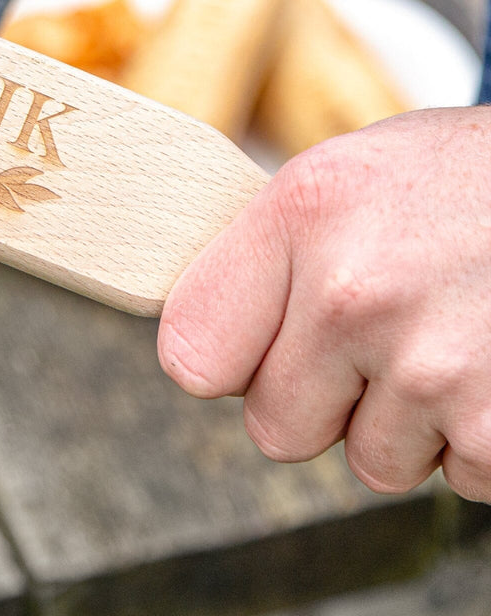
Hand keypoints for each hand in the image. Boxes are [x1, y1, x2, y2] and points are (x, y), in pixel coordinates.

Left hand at [157, 105, 490, 501]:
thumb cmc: (459, 181)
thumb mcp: (343, 176)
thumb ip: (267, 254)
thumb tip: (198, 336)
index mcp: (303, 214)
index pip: (192, 353)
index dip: (226, 361)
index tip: (251, 351)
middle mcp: (356, 292)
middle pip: (276, 428)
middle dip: (320, 401)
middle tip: (372, 341)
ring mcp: (432, 365)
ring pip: (371, 462)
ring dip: (404, 421)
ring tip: (444, 339)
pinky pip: (457, 477)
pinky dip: (474, 437)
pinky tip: (487, 364)